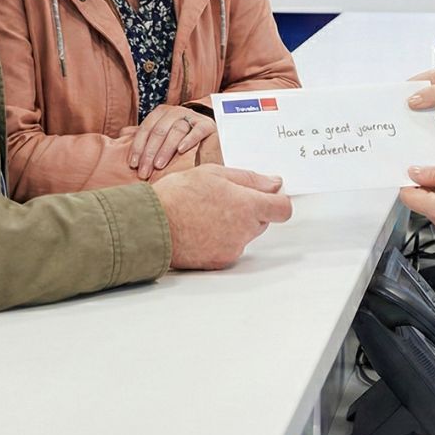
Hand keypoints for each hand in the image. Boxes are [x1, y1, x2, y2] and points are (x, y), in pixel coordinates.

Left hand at [126, 106, 217, 179]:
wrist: (207, 146)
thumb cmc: (178, 146)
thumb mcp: (159, 141)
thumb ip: (143, 136)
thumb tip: (121, 134)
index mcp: (161, 113)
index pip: (146, 129)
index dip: (137, 147)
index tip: (133, 165)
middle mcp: (176, 112)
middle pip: (159, 130)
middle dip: (149, 153)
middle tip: (144, 172)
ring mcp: (193, 117)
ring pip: (176, 130)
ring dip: (166, 149)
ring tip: (159, 166)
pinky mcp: (208, 125)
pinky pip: (197, 131)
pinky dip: (189, 140)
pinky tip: (181, 150)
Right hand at [153, 164, 292, 269]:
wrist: (151, 225)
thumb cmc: (179, 195)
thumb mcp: (214, 173)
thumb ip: (249, 179)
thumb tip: (274, 183)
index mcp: (247, 206)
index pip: (283, 208)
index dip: (278, 199)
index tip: (270, 193)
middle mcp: (244, 231)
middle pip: (263, 220)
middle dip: (251, 208)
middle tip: (224, 197)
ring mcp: (232, 249)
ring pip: (246, 233)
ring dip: (236, 223)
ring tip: (207, 211)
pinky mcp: (219, 261)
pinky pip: (231, 246)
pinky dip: (222, 237)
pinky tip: (202, 226)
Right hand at [406, 70, 434, 163]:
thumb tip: (412, 99)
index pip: (411, 86)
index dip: (400, 95)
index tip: (393, 105)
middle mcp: (432, 100)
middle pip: (410, 108)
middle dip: (409, 116)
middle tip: (409, 123)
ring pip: (417, 126)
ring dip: (425, 130)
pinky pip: (427, 140)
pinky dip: (434, 141)